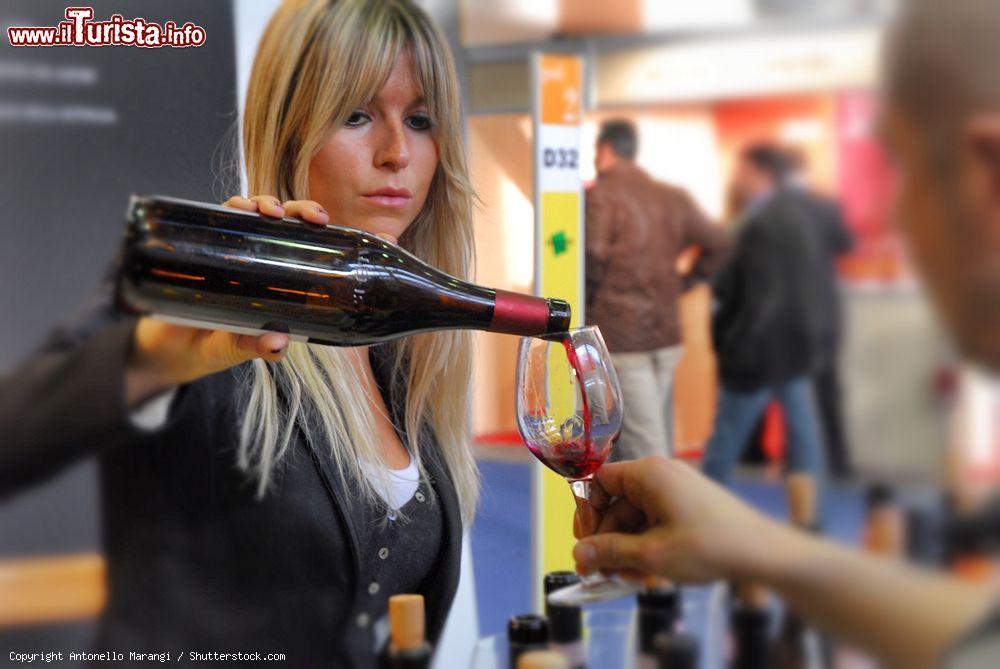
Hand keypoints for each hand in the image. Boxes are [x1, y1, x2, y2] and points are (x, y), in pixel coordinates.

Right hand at [124, 195, 332, 405]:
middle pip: (282, 223)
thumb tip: (278, 343)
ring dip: (260, 203)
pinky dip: (226, 210)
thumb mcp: (235, 349)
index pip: (302, 244)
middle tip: (300, 216)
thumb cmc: (211, 346)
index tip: (321, 221)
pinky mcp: (200, 247)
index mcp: (275, 280)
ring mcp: (227, 250)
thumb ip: (255, 347)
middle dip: (295, 208)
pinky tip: (233, 208)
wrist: (164, 350)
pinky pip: (214, 222)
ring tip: (265, 210)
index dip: (312, 227)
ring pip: (249, 214)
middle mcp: (254, 260)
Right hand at [572, 457, 783, 583]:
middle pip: (615, 505)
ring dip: (625, 548)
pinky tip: (644, 573)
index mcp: (648, 474)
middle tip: (598, 573)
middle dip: (606, 540)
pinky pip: (654, 523)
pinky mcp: (687, 507)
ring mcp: (675, 491)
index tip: (584, 544)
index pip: (599, 482)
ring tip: (625, 579)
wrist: (763, 553)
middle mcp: (660, 476)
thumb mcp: (652, 555)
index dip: (587, 514)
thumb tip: (578, 553)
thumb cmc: (711, 546)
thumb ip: (610, 552)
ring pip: (635, 519)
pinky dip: (645, 545)